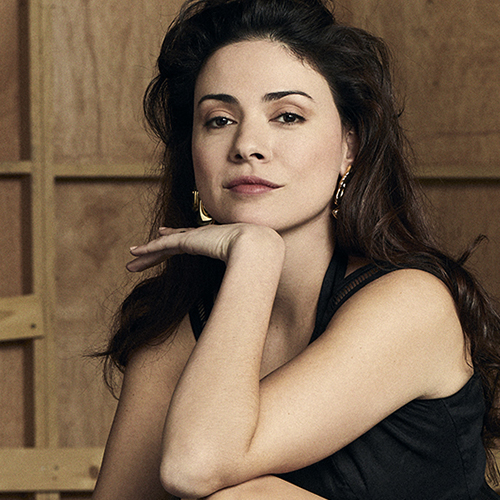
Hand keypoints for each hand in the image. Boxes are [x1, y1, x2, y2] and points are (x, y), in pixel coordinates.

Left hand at [126, 223, 283, 271]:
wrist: (255, 246)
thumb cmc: (257, 259)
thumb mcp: (247, 268)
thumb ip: (244, 279)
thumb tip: (252, 295)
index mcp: (214, 240)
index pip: (189, 240)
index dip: (175, 239)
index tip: (165, 235)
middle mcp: (201, 236)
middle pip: (172, 243)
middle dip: (157, 250)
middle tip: (141, 254)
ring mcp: (193, 238)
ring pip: (163, 245)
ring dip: (146, 253)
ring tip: (131, 256)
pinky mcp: (186, 242)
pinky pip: (162, 246)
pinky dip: (147, 250)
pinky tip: (135, 253)